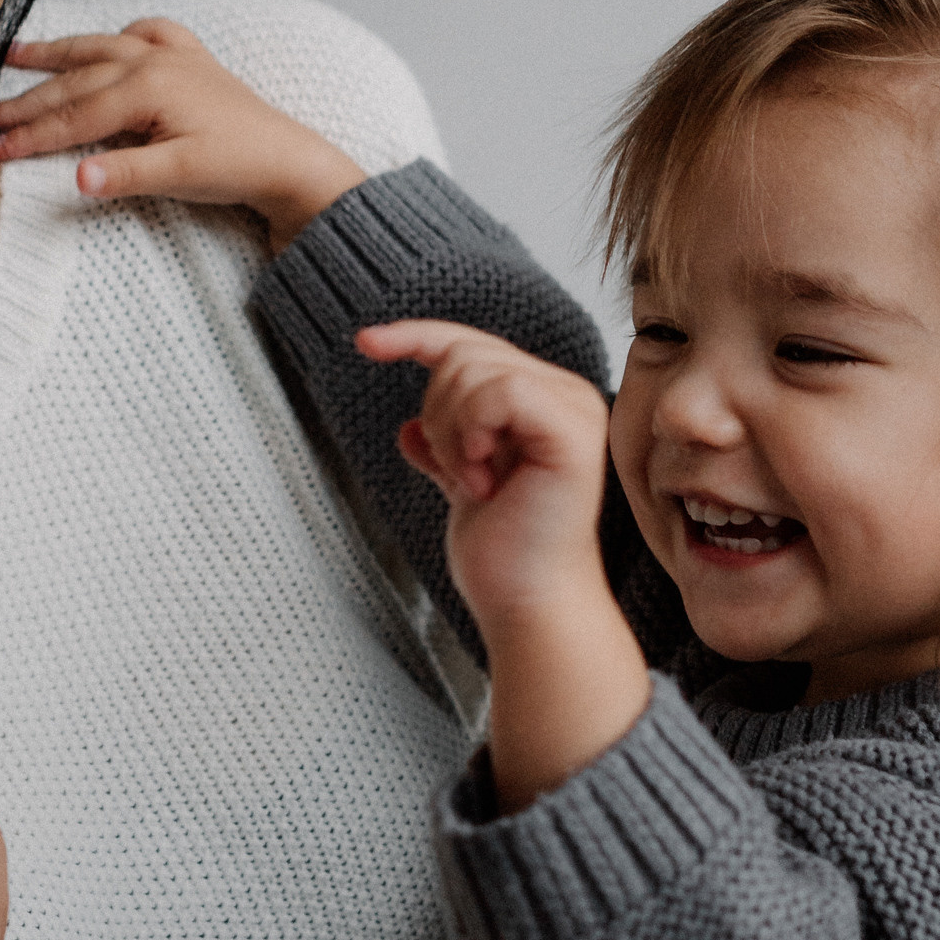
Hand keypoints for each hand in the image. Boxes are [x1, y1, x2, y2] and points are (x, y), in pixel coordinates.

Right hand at [0, 18, 364, 243]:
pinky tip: (113, 39)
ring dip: (58, 53)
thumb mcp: (178, 175)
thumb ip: (125, 175)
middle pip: (78, 80)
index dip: (32, 133)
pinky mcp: (192, 61)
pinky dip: (125, 35)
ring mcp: (173, 56)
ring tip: (14, 55)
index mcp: (148, 86)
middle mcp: (155, 60)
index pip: (76, 115)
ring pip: (102, 48)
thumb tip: (77, 180)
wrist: (288, 158)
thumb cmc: (237, 166)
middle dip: (30, 100)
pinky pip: (150, 35)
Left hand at [357, 320, 648, 809]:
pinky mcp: (573, 430)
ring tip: (474, 481)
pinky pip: (499, 391)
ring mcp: (574, 408)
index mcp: (543, 399)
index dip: (414, 336)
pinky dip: (472, 433)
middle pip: (464, 353)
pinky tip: (483, 478)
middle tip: (459, 473)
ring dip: (452, 432)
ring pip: (473, 370)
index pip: (469, 344)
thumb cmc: (502, 555)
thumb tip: (408, 429)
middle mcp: (566, 393)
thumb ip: (445, 449)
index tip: (364, 343)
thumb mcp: (460, 485)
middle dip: (438, 414)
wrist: (526, 603)